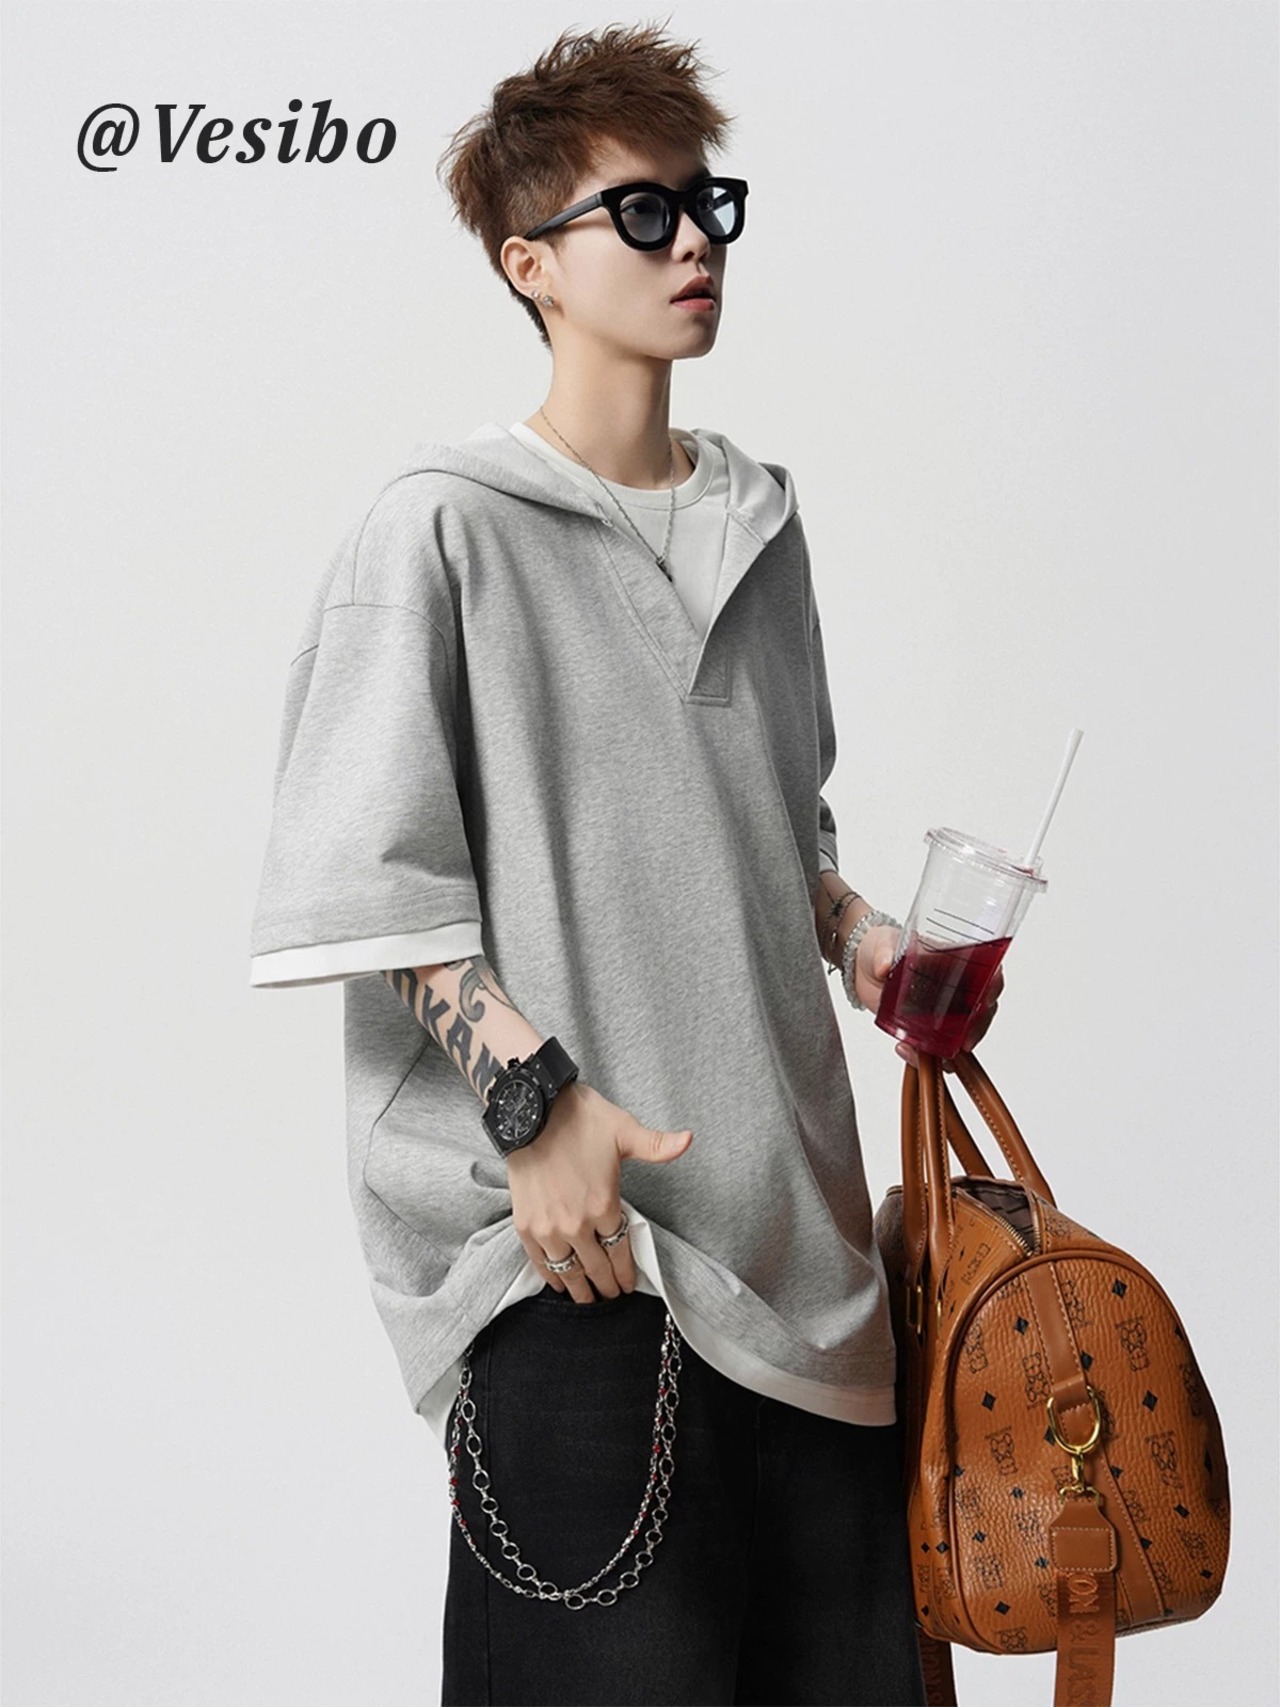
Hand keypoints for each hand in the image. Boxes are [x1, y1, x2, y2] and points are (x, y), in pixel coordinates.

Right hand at [505, 1081, 692, 1303]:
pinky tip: (561, 1283)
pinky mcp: (525, 1226)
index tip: (628, 1284)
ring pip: (570, 1273)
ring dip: (581, 1291)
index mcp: (604, 1206)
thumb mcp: (624, 1131)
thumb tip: (689, 1139)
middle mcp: (576, 1225)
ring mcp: (548, 1228)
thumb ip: (658, 1145)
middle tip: (612, 1296)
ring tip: (588, 1299)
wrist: (532, 1111)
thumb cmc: (580, 1120)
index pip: (619, 1254)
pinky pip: (541, 1263)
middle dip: (607, 1288)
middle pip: (596, 1270)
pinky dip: (552, 1277)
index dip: (626, 1274)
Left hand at [856, 927, 1004, 1073]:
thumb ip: (884, 954)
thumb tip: (884, 965)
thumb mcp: (882, 945)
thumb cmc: (882, 947)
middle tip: (963, 1042)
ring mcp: (942, 1012)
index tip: (986, 1001)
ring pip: (962, 1036)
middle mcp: (956, 989)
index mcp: (957, 961)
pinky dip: (924, 1057)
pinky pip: (934, 1049)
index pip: (989, 974)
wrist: (862, 967)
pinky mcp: (923, 1028)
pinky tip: (904, 1049)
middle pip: (982, 1012)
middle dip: (977, 1029)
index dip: (993, 989)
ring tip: (923, 1052)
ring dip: (951, 1050)